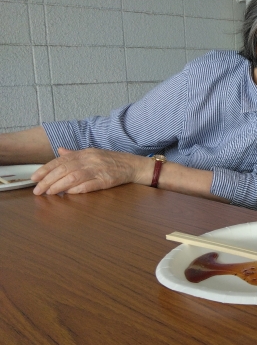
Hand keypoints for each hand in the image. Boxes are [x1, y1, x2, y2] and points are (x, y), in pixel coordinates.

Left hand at [31, 148, 148, 195]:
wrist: (134, 165)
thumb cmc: (113, 161)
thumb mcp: (93, 153)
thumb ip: (75, 154)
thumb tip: (60, 151)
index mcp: (85, 153)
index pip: (61, 160)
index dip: (46, 169)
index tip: (34, 178)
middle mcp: (90, 159)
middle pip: (64, 169)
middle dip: (48, 180)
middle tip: (37, 190)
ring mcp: (98, 169)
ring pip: (74, 177)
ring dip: (59, 186)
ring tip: (49, 193)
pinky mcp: (106, 180)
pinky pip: (89, 184)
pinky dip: (77, 189)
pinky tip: (68, 193)